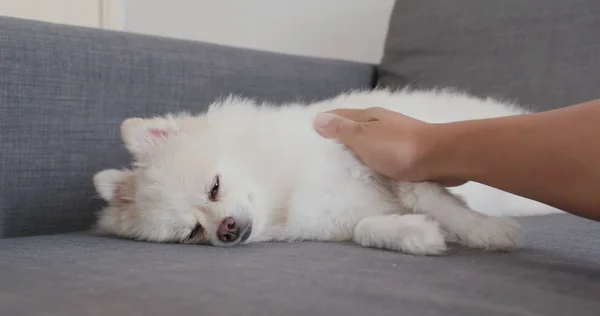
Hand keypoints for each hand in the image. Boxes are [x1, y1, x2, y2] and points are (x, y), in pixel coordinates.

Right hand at [313, 107, 466, 186]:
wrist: (441, 158)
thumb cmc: (398, 148)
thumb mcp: (363, 137)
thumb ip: (341, 129)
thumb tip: (318, 118)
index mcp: (369, 116)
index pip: (339, 115)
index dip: (325, 122)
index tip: (310, 133)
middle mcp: (383, 122)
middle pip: (355, 126)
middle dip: (340, 136)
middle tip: (324, 152)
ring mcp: (397, 135)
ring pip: (371, 140)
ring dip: (359, 149)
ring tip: (345, 164)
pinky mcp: (410, 151)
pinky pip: (384, 153)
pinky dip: (374, 159)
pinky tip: (372, 169)